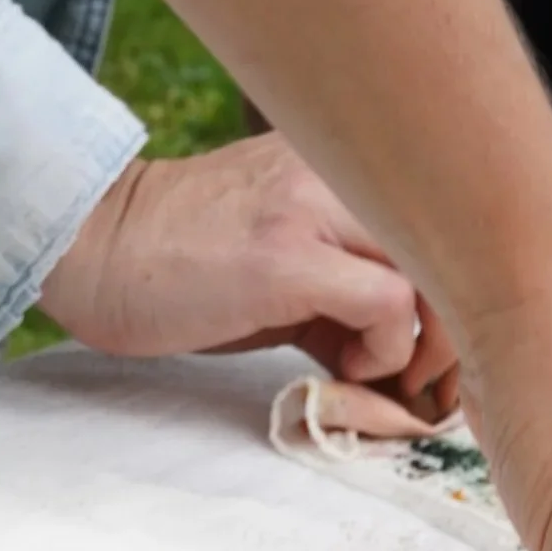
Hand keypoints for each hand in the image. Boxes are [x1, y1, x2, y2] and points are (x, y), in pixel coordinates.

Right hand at [39, 135, 456, 412]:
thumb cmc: (181, 270)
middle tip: (423, 386)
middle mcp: (336, 169)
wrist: (95, 250)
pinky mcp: (287, 255)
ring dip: (424, 347)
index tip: (432, 360)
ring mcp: (313, 207)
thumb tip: (408, 365)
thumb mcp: (280, 272)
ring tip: (374, 377)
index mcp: (340, 165)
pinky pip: (390, 304)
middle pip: (456, 243)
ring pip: (433, 271)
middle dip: (455, 330)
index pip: (442, 221)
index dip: (455, 298)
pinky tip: (344, 370)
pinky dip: (386, 352)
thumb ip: (345, 299)